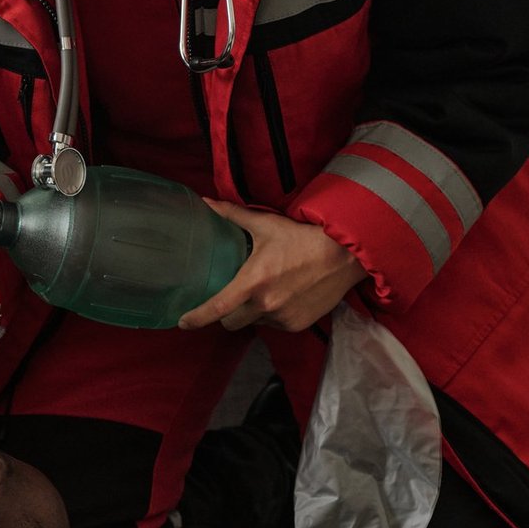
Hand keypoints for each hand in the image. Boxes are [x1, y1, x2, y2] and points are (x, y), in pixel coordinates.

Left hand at [177, 200, 367, 332]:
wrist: (346, 254)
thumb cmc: (303, 237)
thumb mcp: (266, 225)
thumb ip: (232, 215)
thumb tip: (206, 202)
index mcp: (253, 282)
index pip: (217, 308)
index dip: (196, 318)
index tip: (182, 323)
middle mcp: (265, 305)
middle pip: (230, 322)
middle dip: (227, 314)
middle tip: (232, 299)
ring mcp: (282, 317)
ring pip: (254, 323)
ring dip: (253, 312)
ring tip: (267, 291)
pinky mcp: (298, 325)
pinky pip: (275, 325)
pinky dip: (274, 315)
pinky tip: (284, 297)